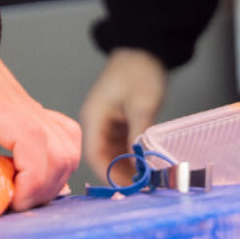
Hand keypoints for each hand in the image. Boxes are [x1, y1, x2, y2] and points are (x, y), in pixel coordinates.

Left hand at [0, 3, 80, 210]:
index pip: (35, 143)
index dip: (33, 180)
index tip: (12, 202)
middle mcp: (18, 102)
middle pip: (62, 150)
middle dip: (45, 187)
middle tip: (11, 205)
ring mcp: (27, 104)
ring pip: (68, 143)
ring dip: (54, 174)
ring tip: (20, 192)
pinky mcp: (27, 107)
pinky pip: (61, 134)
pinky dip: (56, 158)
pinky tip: (30, 173)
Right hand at [79, 48, 165, 180]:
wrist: (145, 48)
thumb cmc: (139, 71)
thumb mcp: (142, 104)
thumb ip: (138, 134)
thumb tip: (139, 163)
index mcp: (94, 118)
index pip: (94, 155)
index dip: (108, 174)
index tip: (126, 188)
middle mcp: (96, 123)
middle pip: (103, 157)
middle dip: (119, 174)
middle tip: (139, 190)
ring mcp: (107, 123)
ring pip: (113, 154)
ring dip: (126, 167)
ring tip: (143, 183)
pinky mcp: (119, 122)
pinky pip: (121, 145)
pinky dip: (132, 157)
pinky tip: (144, 167)